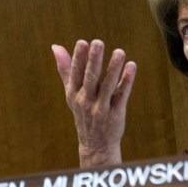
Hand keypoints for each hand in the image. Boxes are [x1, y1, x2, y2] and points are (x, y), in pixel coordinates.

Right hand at [51, 39, 136, 167]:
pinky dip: (126, 81)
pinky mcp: (116, 114)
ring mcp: (101, 108)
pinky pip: (121, 95)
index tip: (82, 42)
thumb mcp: (71, 92)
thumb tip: (55, 46)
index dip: (78, 58)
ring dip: (113, 69)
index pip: (75, 73)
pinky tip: (132, 66)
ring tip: (119, 52)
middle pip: (90, 78)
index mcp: (74, 93)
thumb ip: (65, 68)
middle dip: (93, 60)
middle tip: (97, 42)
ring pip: (107, 86)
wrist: (95, 144)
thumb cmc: (83, 112)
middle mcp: (86, 101)